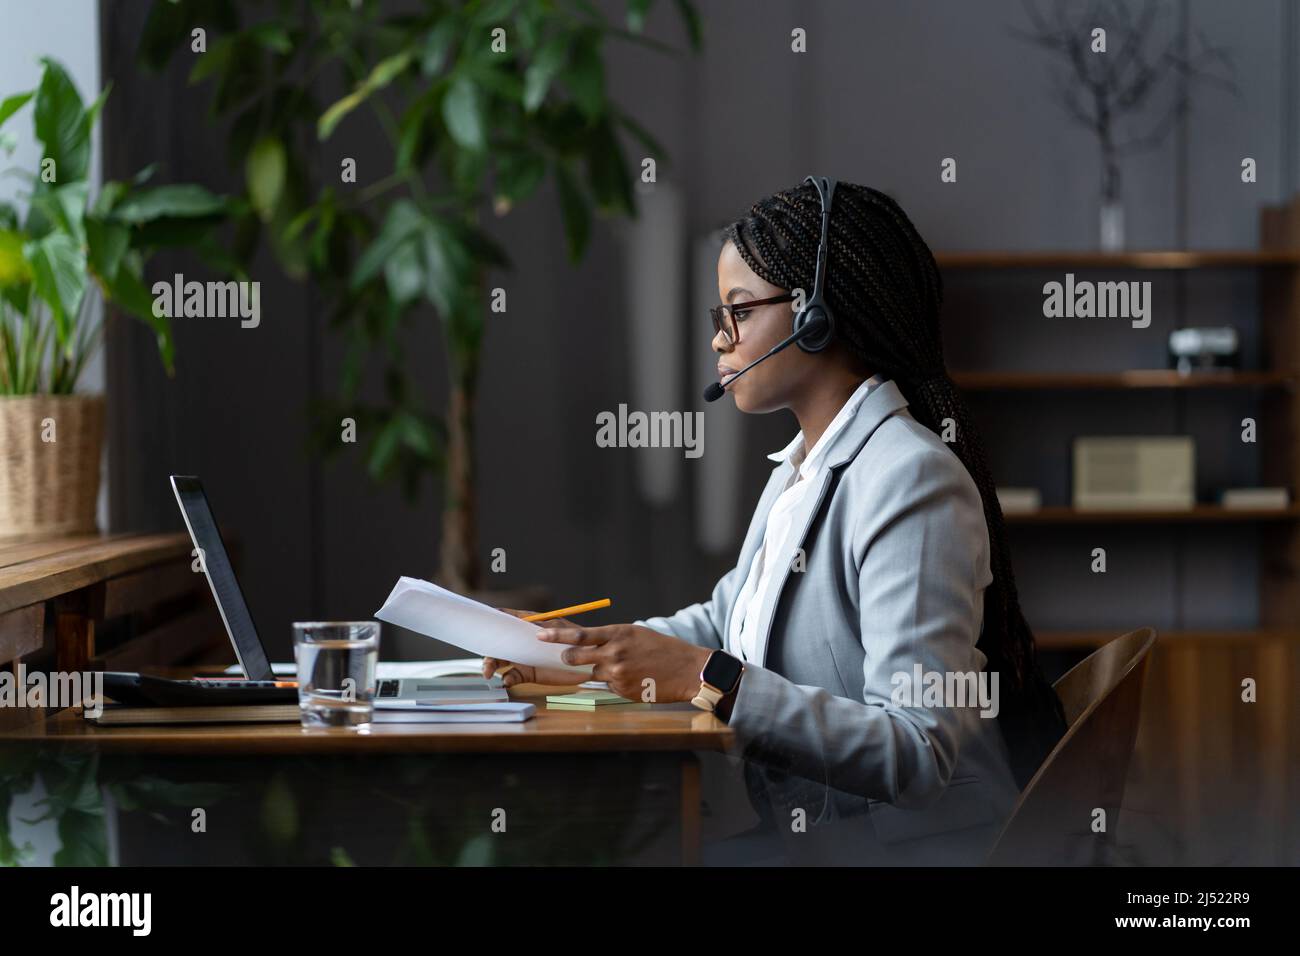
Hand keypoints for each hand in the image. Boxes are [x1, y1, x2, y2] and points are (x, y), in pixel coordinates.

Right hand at [482, 609, 582, 688]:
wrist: (588, 666)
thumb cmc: (577, 644)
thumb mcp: (562, 632)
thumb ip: (546, 629)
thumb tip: (531, 626)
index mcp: (528, 625)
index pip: (505, 618)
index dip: (491, 620)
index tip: (478, 624)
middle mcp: (522, 641)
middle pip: (498, 643)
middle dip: (488, 651)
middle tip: (485, 661)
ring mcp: (523, 657)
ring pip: (501, 660)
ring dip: (492, 665)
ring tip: (489, 673)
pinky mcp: (527, 674)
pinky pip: (512, 676)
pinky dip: (507, 679)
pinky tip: (507, 682)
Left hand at [536, 624, 711, 702]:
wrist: (687, 669)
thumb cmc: (663, 649)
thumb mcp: (636, 634)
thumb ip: (611, 637)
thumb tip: (589, 643)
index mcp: (618, 633)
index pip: (579, 635)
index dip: (556, 636)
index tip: (540, 634)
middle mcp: (614, 652)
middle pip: (576, 656)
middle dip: (568, 658)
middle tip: (566, 657)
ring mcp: (617, 673)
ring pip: (593, 672)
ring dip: (600, 670)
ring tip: (625, 666)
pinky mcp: (622, 690)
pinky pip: (607, 685)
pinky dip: (615, 682)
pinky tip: (634, 678)